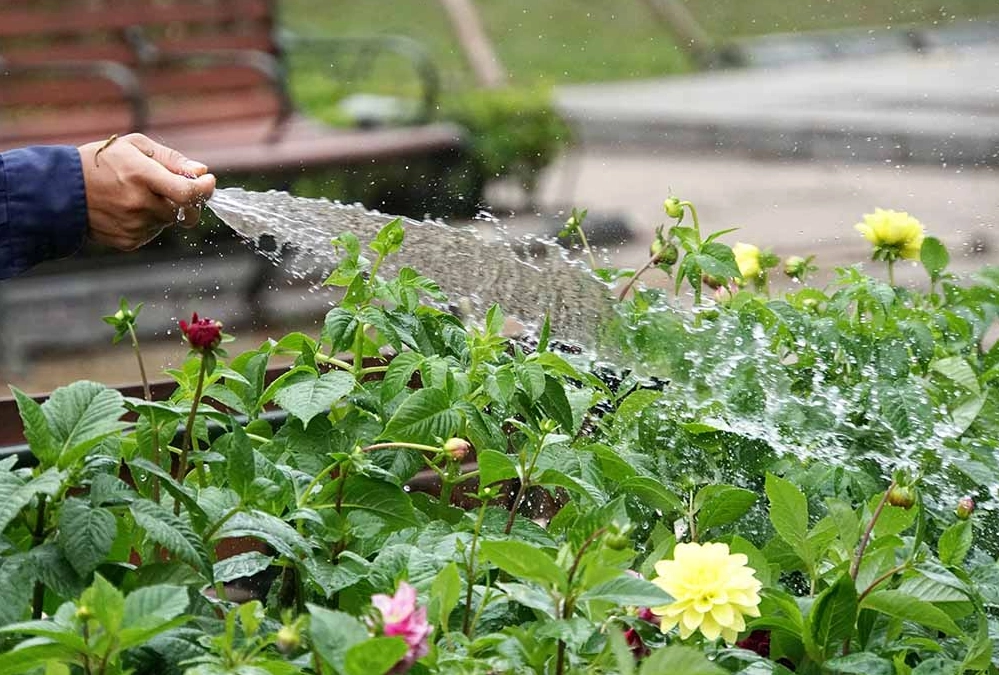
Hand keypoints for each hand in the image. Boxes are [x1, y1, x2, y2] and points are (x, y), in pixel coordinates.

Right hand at [78, 133, 215, 249]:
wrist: (62, 190)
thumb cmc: (101, 162)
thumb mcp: (134, 147)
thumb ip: (171, 159)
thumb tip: (201, 172)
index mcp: (141, 176)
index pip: (187, 193)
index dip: (204, 190)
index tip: (208, 182)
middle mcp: (138, 204)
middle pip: (182, 210)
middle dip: (183, 200)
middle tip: (170, 188)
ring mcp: (134, 226)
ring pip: (168, 222)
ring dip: (163, 210)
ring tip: (136, 195)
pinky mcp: (129, 241)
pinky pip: (152, 233)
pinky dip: (148, 222)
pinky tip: (127, 209)